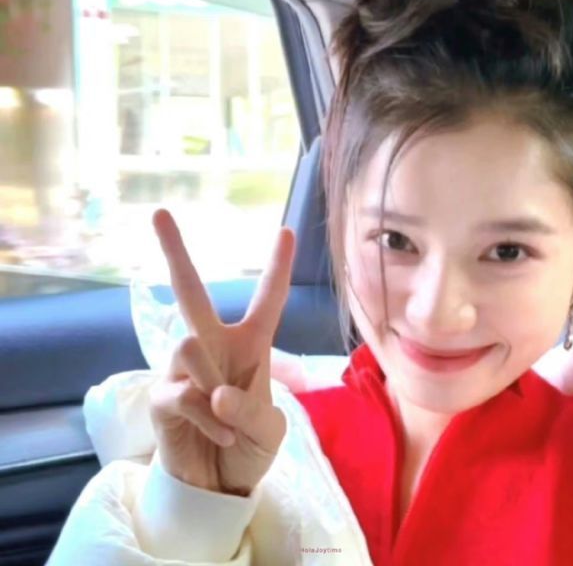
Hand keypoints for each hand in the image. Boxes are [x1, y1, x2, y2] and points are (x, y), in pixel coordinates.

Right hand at [148, 208, 294, 494]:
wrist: (222, 486)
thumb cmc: (250, 446)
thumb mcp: (270, 431)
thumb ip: (252, 411)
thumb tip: (213, 392)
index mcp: (251, 344)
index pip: (268, 299)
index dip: (278, 266)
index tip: (286, 230)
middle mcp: (212, 345)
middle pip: (189, 291)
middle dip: (175, 252)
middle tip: (159, 213)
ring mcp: (182, 369)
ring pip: (188, 347)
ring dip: (214, 387)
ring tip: (226, 419)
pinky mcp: (161, 396)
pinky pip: (183, 392)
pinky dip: (208, 419)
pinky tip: (219, 436)